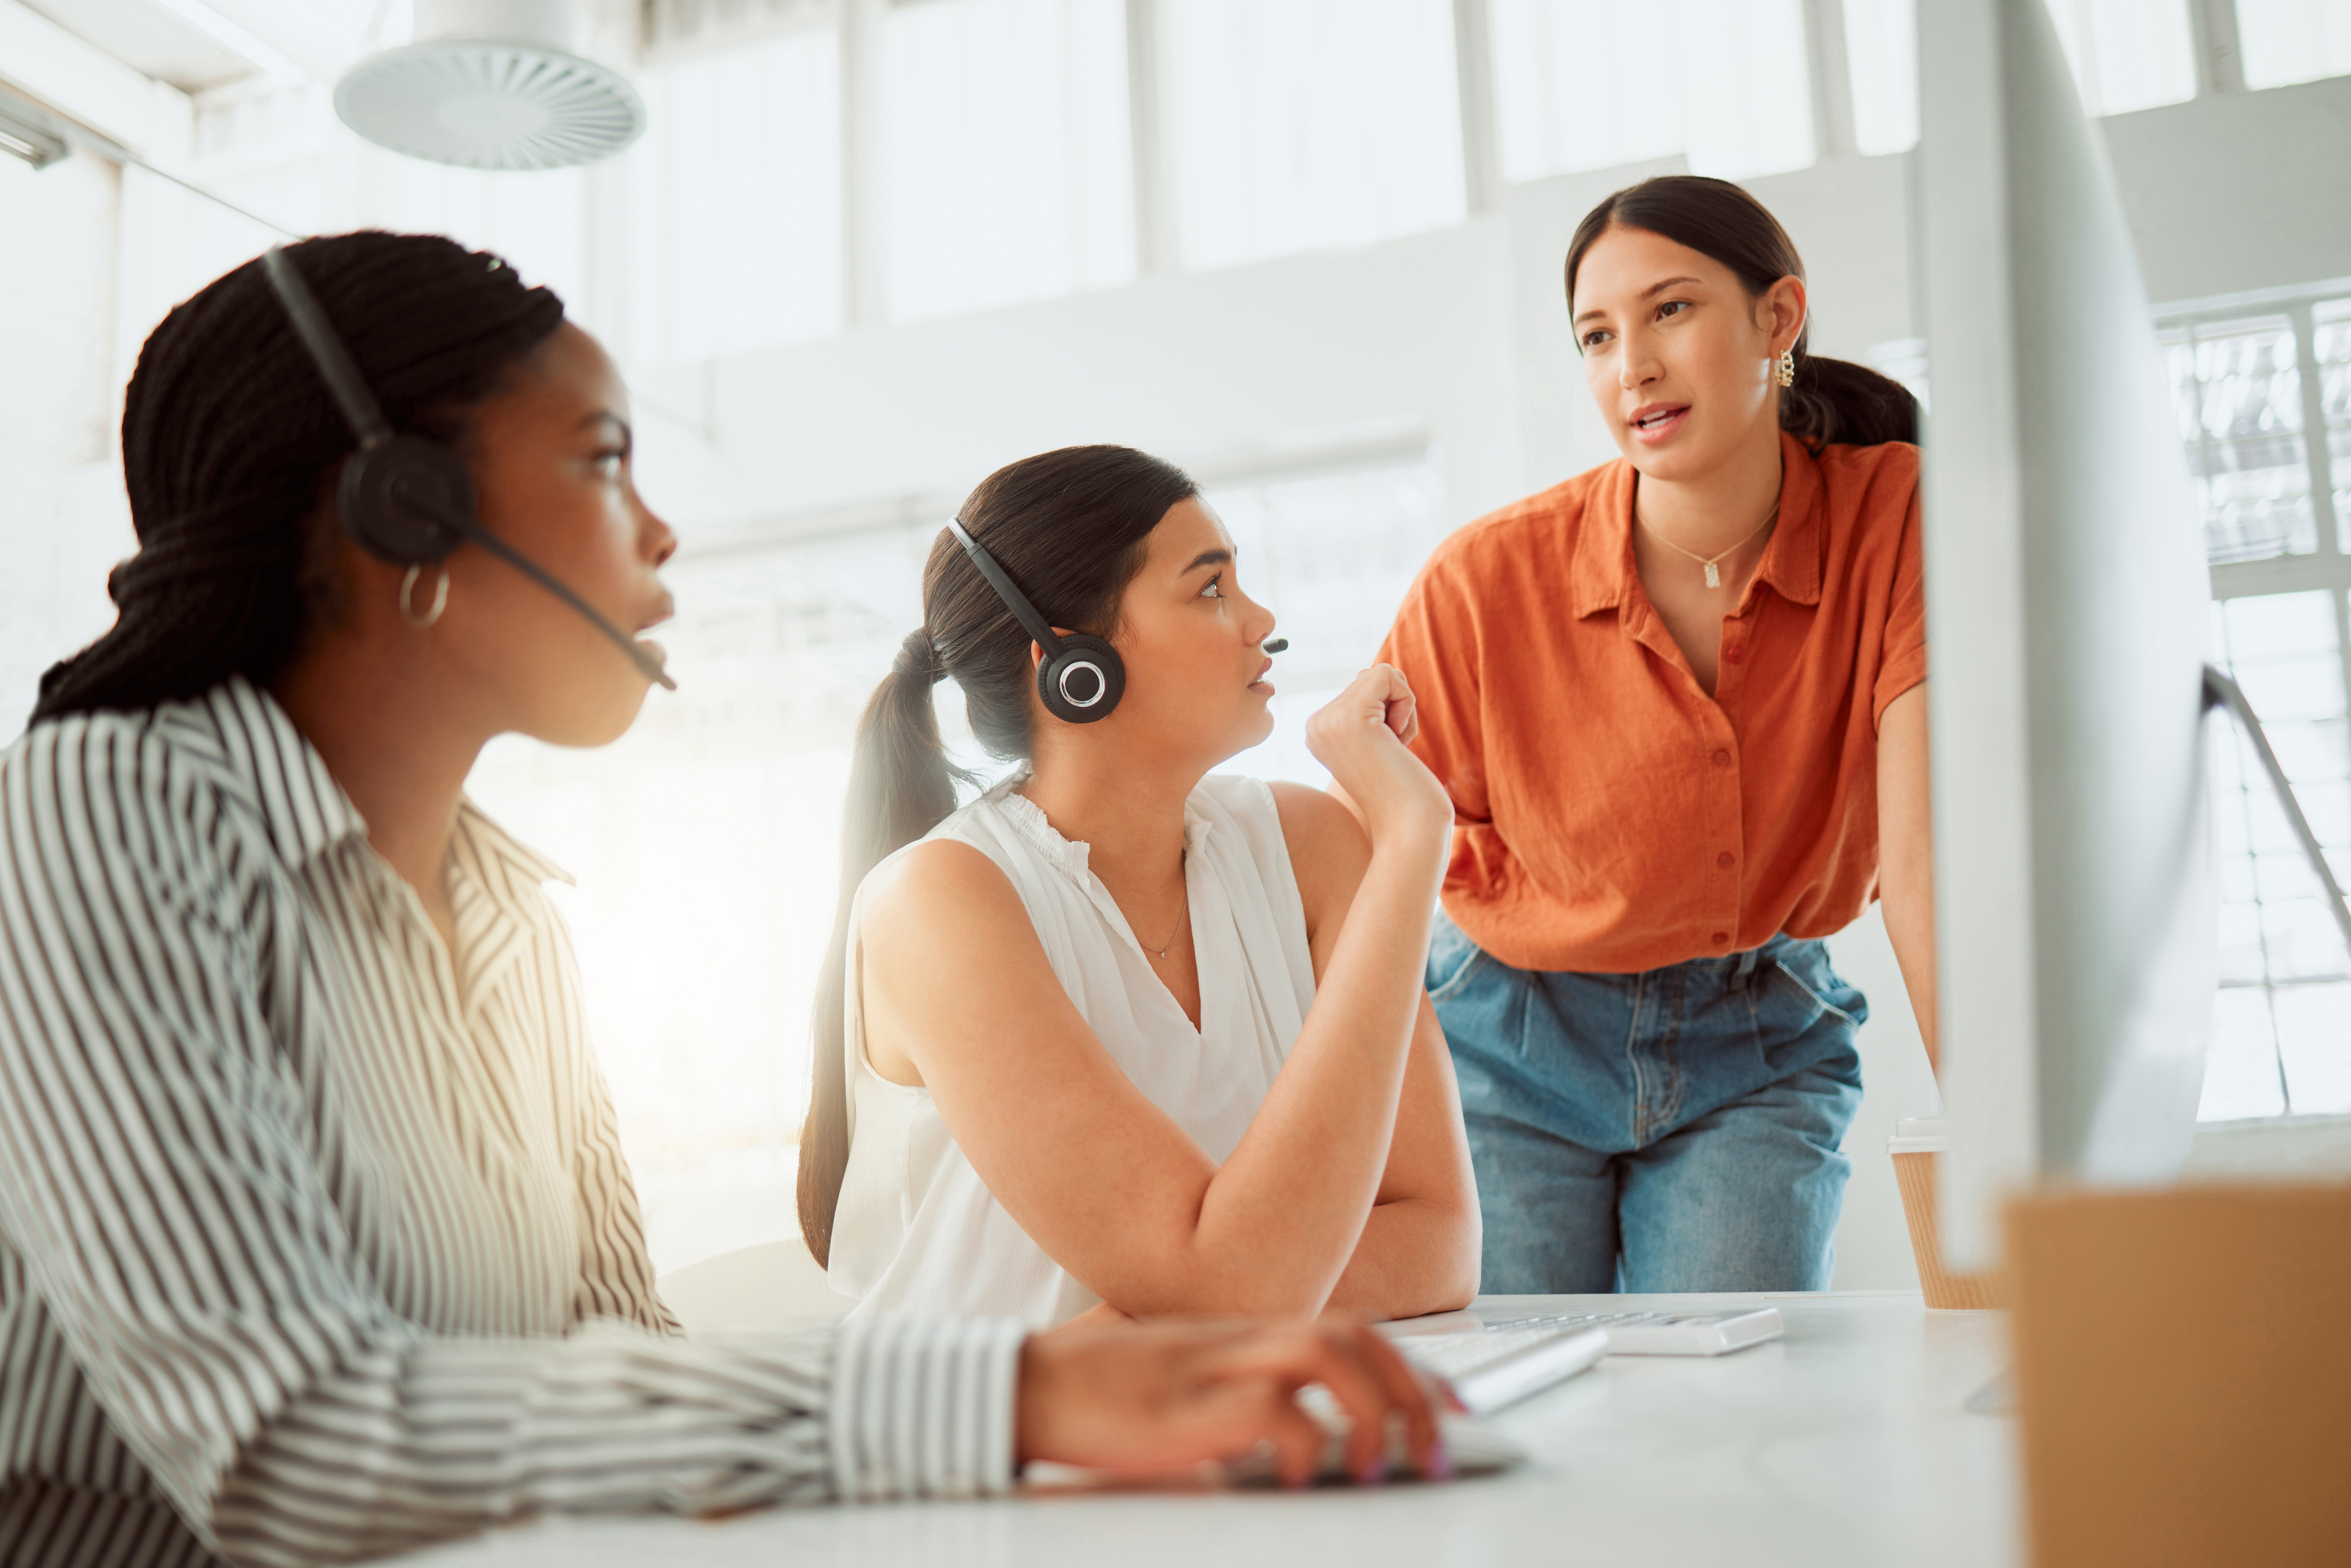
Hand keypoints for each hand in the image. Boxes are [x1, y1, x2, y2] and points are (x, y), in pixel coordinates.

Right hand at [1016, 1316, 1445, 1486]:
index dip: (1411, 1369)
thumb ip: (1245, 1396)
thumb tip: (1301, 1437)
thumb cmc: (1102, 1393)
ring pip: (1325, 1354)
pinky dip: (1301, 1440)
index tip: (1450, 1413)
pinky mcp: (1184, 1407)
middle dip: (1413, 1390)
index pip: (1352, 1330)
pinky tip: (1303, 1474)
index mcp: (1244, 1335)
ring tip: (1382, 1464)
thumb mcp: (1189, 1384)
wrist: (1026, 1384)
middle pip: (1356, 1336)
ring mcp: (1213, 1367)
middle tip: (1438, 1448)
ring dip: (1372, 1409)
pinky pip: (1266, 1409)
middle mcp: (1240, 1339)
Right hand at [1303, 666, 1450, 849]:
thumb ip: (1368, 708)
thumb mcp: (1377, 742)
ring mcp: (1329, 719)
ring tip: (1394, 748)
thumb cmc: (1402, 791)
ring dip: (1403, 709)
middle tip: (1392, 751)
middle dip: (1396, 709)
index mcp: (1318, 731)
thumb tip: (1370, 672)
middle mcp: (1316, 723)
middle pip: (1370, 679)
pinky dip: (1406, 704)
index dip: (1387, 714)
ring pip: (1382, 675)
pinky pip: (1388, 676)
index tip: (1384, 753)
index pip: (1362, 689)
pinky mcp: (1351, 716)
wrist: (1407, 827)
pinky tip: (1398, 742)